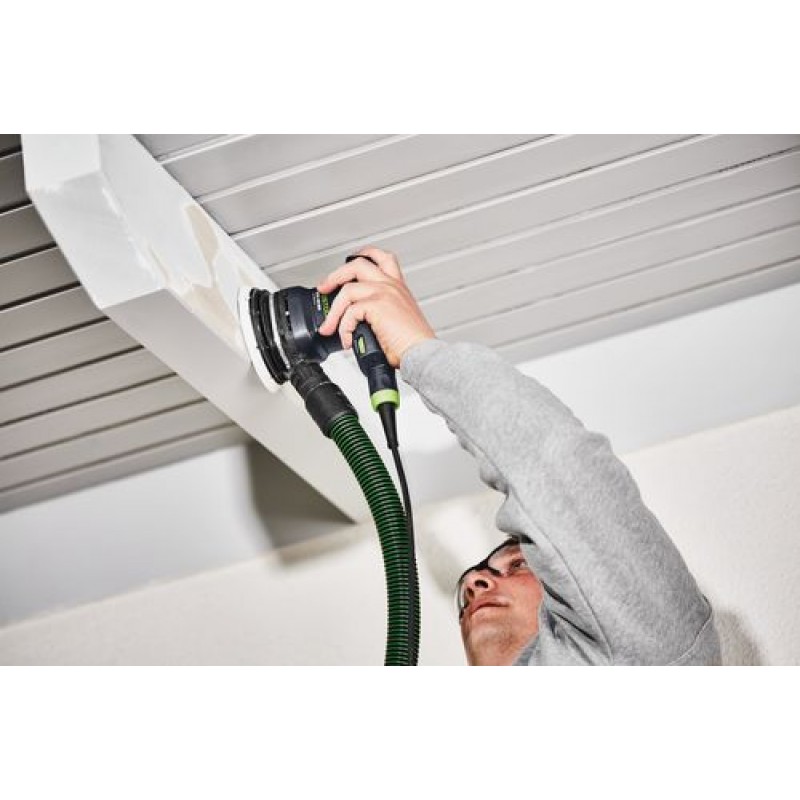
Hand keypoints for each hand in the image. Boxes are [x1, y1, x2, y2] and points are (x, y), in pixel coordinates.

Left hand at [317, 246, 435, 367]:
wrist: (422, 353)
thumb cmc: (412, 343)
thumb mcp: (397, 319)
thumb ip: (379, 312)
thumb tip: (356, 322)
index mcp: (398, 287)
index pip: (382, 258)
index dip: (363, 255)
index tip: (347, 264)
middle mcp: (391, 285)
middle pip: (357, 265)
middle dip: (335, 276)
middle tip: (324, 287)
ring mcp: (384, 293)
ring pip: (347, 290)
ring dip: (333, 312)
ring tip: (329, 327)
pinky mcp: (377, 305)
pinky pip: (349, 312)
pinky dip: (343, 328)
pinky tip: (347, 340)